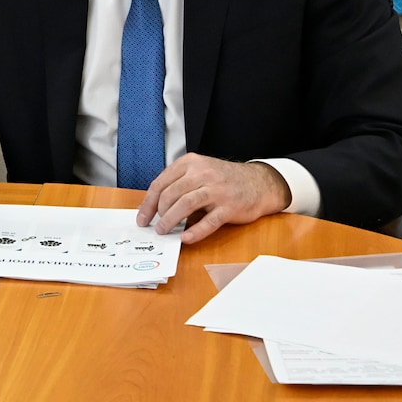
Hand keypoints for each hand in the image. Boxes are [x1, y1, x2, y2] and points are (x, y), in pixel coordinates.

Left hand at [136, 154, 291, 243]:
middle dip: (158, 213)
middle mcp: (203, 173)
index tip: (142, 217)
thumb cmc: (223, 180)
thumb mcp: (199, 171)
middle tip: (155, 226)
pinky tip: (185, 238)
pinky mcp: (230, 206)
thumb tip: (153, 205)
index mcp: (190, 163)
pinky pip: (208, 221)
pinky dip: (195, 231)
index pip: (160, 183)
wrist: (259, 183)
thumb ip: (178, 182)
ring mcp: (217, 190)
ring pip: (185, 204)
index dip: (148, 203)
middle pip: (170, 194)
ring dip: (170, 221)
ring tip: (164, 231)